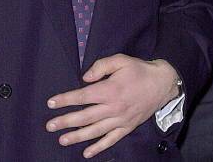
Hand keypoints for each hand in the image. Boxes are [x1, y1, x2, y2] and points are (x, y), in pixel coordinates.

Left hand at [46, 53, 179, 158]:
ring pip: (95, 131)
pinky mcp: (127, 127)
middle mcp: (113, 108)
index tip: (51, 103)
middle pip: (85, 117)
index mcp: (109, 90)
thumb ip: (100, 66)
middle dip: (66, 122)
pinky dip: (99, 148)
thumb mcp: (120, 60)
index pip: (82, 96)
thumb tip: (84, 78)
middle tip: (50, 126)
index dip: (65, 100)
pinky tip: (87, 153)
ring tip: (62, 140)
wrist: (162, 84)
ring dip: (77, 137)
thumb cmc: (139, 70)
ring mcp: (120, 120)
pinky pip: (111, 140)